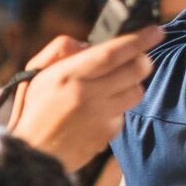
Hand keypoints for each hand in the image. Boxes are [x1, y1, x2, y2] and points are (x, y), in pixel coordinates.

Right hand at [7, 27, 163, 171]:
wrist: (31, 153)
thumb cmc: (33, 110)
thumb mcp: (35, 74)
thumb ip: (60, 50)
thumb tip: (88, 44)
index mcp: (67, 76)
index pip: (112, 53)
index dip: (138, 40)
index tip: (154, 31)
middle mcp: (87, 95)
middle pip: (135, 70)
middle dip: (142, 60)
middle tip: (138, 58)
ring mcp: (100, 116)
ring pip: (136, 92)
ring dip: (131, 84)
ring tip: (113, 86)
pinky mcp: (107, 133)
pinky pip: (124, 114)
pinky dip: (117, 109)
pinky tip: (99, 111)